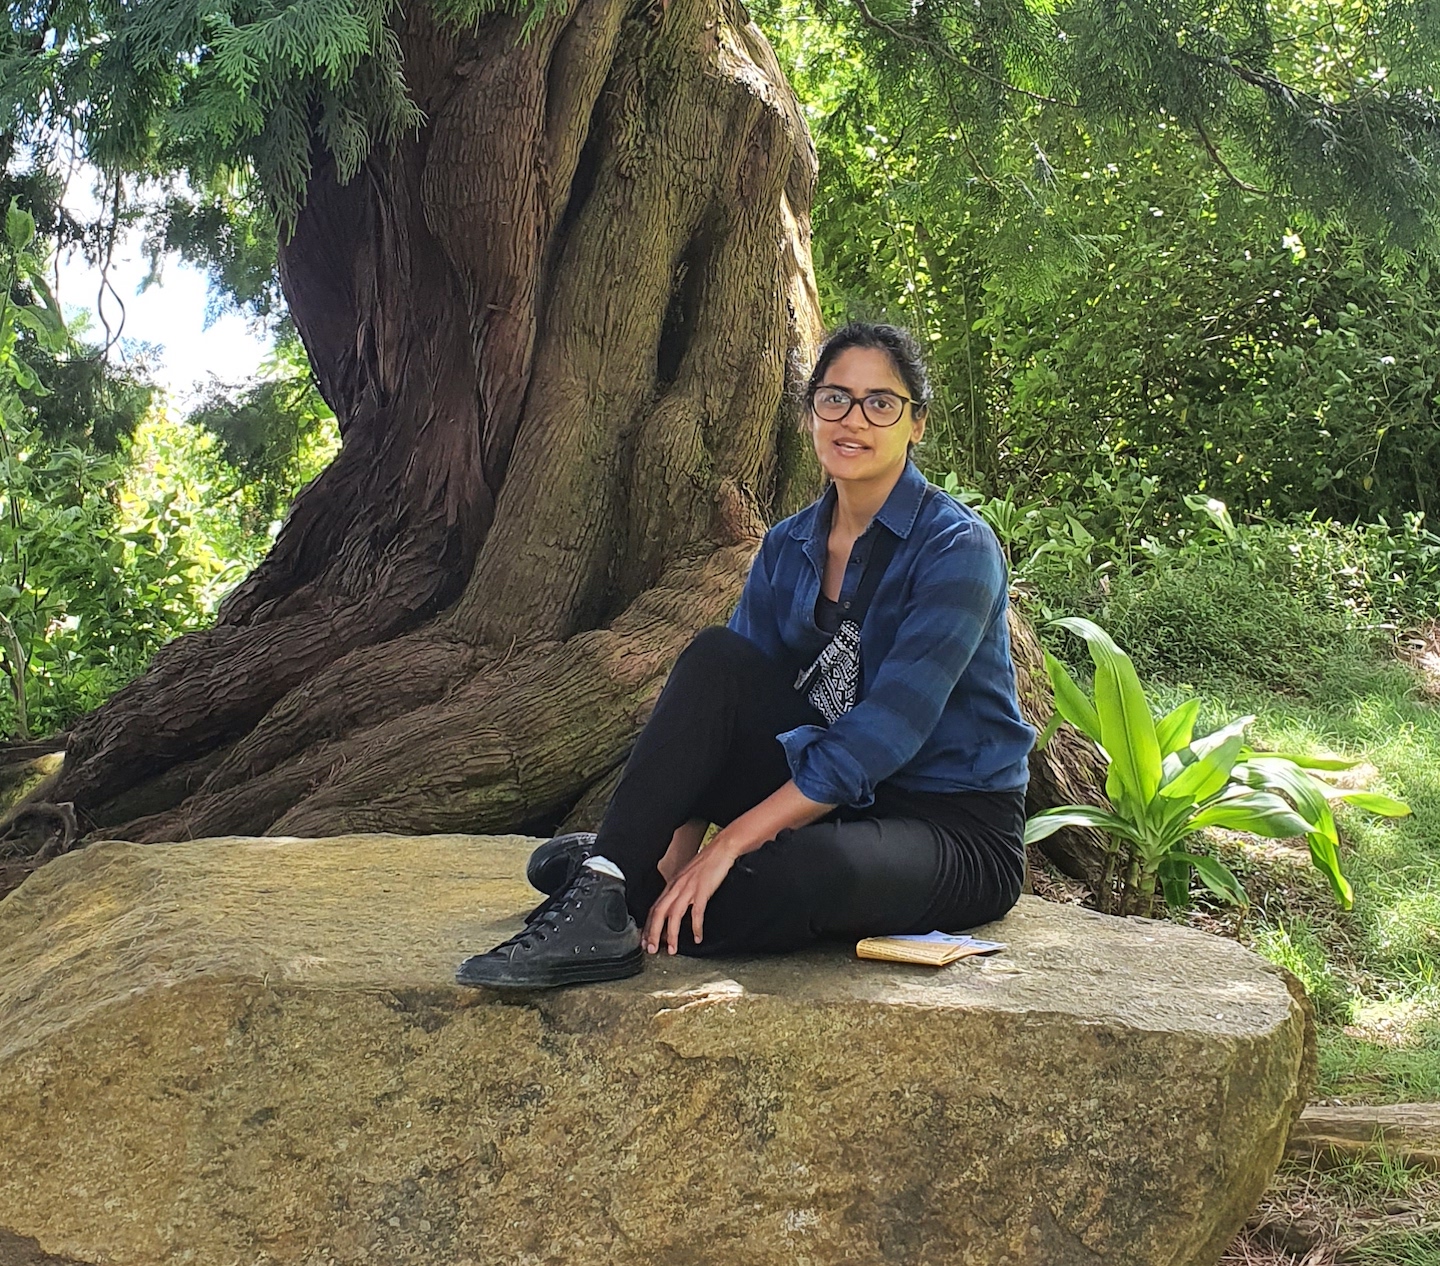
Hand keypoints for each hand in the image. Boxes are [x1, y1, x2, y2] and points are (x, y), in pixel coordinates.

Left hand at [643, 836, 740, 954]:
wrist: (720, 849)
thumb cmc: (705, 864)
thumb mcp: (686, 878)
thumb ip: (678, 892)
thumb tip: (674, 909)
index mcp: (671, 885)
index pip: (654, 908)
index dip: (648, 926)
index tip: (645, 941)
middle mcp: (676, 887)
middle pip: (659, 913)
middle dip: (653, 933)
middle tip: (651, 950)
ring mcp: (689, 888)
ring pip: (674, 915)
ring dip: (671, 934)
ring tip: (672, 949)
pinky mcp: (702, 890)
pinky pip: (697, 912)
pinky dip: (696, 927)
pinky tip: (697, 937)